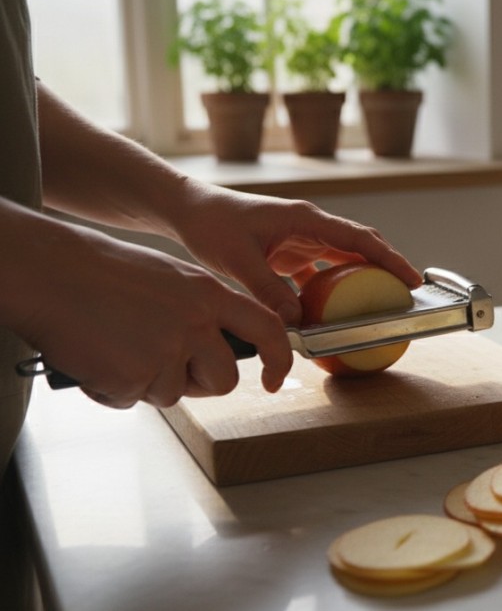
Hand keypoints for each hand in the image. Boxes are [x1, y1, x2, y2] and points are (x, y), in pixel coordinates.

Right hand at [2, 209, 293, 408]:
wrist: (49, 274)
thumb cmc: (102, 273)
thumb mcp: (171, 279)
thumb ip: (201, 311)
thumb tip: (216, 348)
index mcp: (209, 293)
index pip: (267, 329)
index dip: (279, 358)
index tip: (277, 379)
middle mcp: (196, 323)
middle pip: (225, 380)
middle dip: (199, 383)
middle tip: (163, 367)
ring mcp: (167, 351)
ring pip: (175, 394)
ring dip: (148, 384)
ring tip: (117, 348)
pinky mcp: (135, 377)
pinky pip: (133, 400)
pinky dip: (113, 389)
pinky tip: (95, 358)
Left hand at [167, 184, 421, 325]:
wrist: (189, 211)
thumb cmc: (212, 225)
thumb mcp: (238, 260)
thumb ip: (268, 291)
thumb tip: (297, 322)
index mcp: (305, 220)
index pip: (359, 238)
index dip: (389, 258)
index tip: (411, 278)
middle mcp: (310, 226)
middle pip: (361, 246)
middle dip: (388, 267)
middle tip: (409, 294)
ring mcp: (302, 239)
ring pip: (345, 259)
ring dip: (363, 279)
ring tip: (382, 304)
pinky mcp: (291, 252)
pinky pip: (322, 272)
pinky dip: (333, 291)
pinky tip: (335, 313)